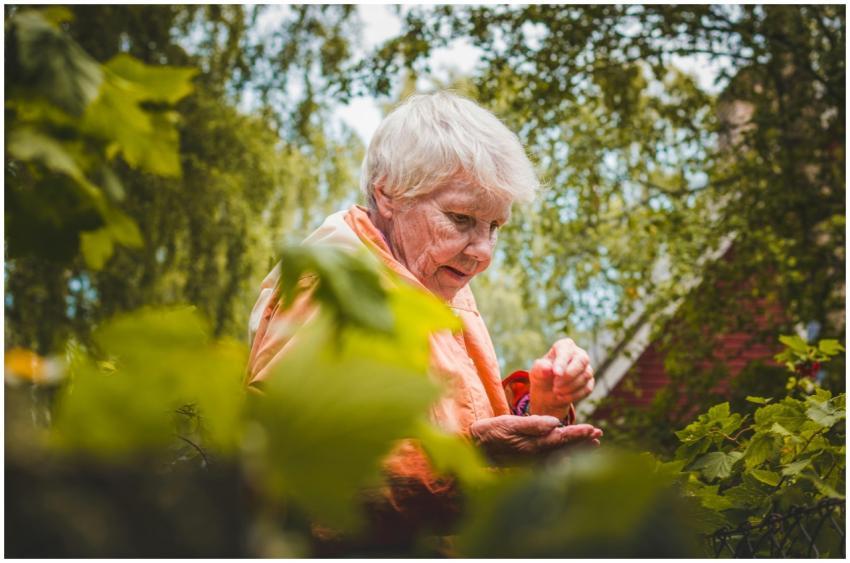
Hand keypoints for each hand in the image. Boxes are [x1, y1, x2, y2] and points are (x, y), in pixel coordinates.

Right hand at [469, 415, 601, 464]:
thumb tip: (555, 423)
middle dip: (583, 442)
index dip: (579, 433)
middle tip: (599, 435)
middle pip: (566, 450)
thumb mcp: (509, 423)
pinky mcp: (528, 464)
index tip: (593, 429)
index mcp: (533, 446)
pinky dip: (565, 455)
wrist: (474, 448)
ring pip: (561, 456)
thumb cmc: (491, 432)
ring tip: (592, 443)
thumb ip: (532, 424)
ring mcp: (533, 462)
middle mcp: (536, 457)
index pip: (562, 439)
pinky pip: (553, 461)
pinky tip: (570, 453)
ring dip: (577, 449)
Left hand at [530, 338, 593, 416]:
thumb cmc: (542, 375)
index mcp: (564, 346)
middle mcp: (579, 354)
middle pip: (582, 361)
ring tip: (556, 392)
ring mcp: (586, 368)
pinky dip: (574, 395)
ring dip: (569, 387)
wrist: (547, 392)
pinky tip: (561, 397)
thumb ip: (540, 368)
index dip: (562, 362)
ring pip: (585, 375)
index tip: (556, 373)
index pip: (566, 350)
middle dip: (569, 375)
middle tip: (555, 386)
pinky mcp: (589, 382)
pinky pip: (587, 388)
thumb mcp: (536, 372)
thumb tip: (548, 368)